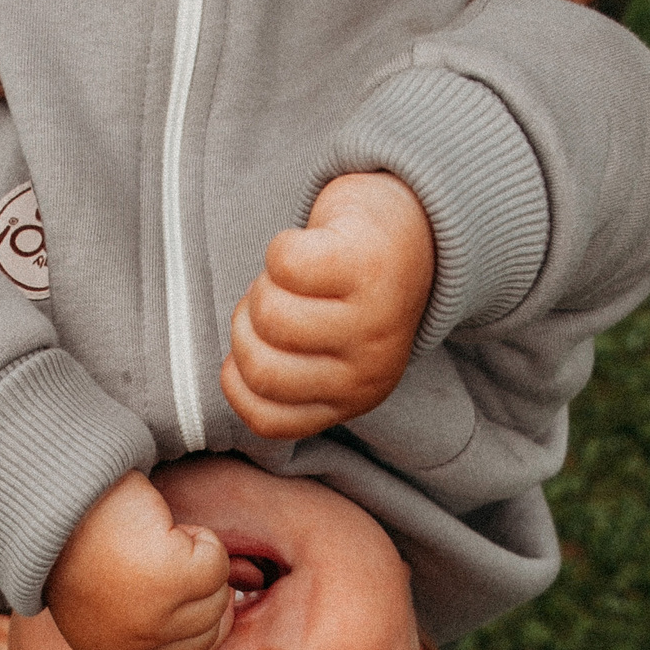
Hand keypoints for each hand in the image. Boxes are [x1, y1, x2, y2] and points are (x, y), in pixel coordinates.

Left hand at [46, 473, 232, 649]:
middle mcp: (136, 647)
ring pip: (220, 595)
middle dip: (197, 582)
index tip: (182, 583)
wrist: (56, 496)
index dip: (199, 613)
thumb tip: (228, 611)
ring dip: (197, 558)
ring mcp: (156, 617)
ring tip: (154, 541)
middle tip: (153, 553)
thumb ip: (155, 620)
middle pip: (213, 624)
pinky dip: (199, 537)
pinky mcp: (172, 579)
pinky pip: (217, 564)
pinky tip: (161, 528)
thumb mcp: (115, 600)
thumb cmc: (85, 540)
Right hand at [220, 171, 435, 439]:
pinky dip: (283, 246)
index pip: (265, 419)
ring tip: (293, 277)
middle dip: (246, 325)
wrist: (411, 230)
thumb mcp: (325, 354)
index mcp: (352, 399)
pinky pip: (285, 263)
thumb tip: (239, 374)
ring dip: (265, 283)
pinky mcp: (365, 266)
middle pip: (260, 367)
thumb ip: (286, 376)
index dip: (238, 376)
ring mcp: (371, 320)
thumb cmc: (348, 295)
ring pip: (268, 313)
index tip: (262, 342)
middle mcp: (368, 370)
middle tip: (276, 301)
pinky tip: (309, 246)